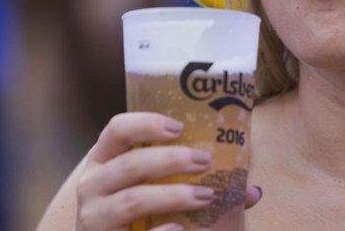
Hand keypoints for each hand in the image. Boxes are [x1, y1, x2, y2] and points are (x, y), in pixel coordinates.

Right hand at [76, 112, 261, 229]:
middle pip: (130, 164)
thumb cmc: (137, 213)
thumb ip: (194, 182)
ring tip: (206, 196)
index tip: (180, 127)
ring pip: (132, 200)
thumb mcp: (153, 189)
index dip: (146, 124)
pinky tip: (181, 230)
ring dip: (173, 196)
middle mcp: (91, 185)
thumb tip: (253, 192)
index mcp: (103, 160)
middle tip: (205, 161)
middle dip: (171, 160)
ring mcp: (93, 218)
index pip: (116, 129)